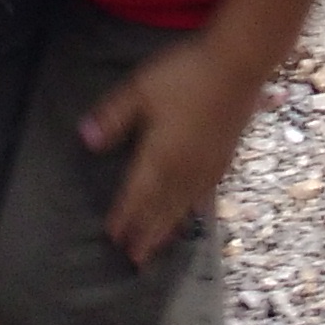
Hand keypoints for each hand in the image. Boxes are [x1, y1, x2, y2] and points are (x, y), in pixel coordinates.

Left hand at [78, 30, 257, 261]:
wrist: (238, 65)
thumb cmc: (185, 74)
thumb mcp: (141, 90)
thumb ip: (114, 117)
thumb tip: (86, 141)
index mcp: (160, 156)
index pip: (136, 194)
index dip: (124, 216)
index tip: (112, 237)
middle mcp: (184, 170)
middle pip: (160, 208)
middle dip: (145, 234)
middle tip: (134, 260)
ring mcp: (207, 166)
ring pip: (183, 206)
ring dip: (167, 228)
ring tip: (157, 248)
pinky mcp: (225, 158)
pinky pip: (205, 194)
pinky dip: (193, 210)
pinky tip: (192, 214)